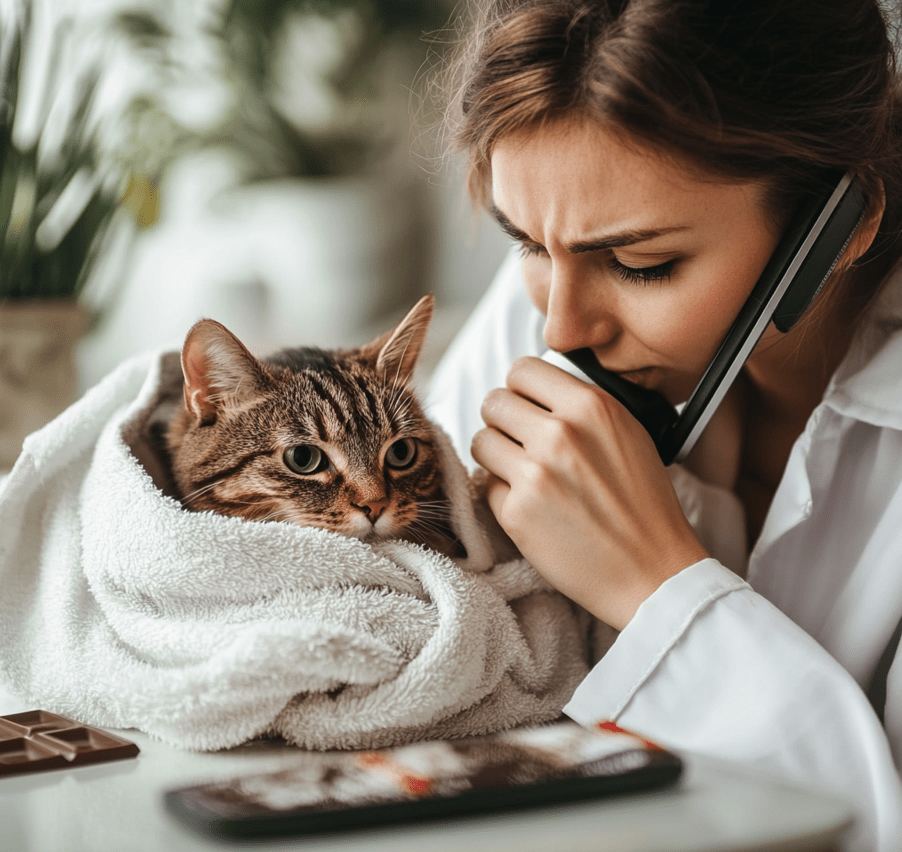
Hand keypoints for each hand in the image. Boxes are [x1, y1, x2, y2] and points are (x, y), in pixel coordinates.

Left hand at [471, 357, 707, 630]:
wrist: (652, 573)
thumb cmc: (644, 505)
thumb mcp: (628, 434)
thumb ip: (582, 407)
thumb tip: (535, 391)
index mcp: (591, 406)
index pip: (522, 370)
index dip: (520, 389)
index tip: (525, 406)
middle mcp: (559, 433)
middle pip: (493, 402)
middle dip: (502, 421)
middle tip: (519, 442)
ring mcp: (534, 473)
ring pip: (480, 441)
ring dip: (496, 456)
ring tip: (523, 474)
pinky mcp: (516, 512)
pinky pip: (487, 486)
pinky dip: (504, 495)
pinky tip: (534, 508)